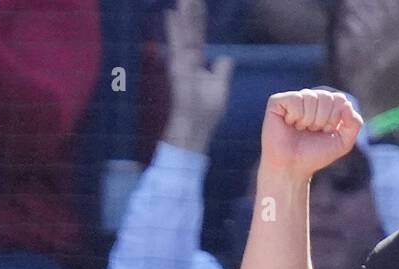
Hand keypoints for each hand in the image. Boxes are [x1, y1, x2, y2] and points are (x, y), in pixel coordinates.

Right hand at [163, 0, 233, 153]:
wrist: (196, 127)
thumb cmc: (206, 111)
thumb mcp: (220, 87)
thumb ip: (222, 70)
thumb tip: (226, 57)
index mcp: (197, 62)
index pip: (198, 36)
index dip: (198, 20)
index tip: (197, 3)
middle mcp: (187, 59)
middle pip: (190, 31)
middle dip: (190, 13)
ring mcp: (182, 63)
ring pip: (183, 34)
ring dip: (183, 16)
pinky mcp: (179, 69)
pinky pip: (178, 46)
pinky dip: (175, 30)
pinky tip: (172, 14)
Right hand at [259, 89, 362, 180]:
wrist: (293, 166)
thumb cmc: (315, 154)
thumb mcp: (343, 142)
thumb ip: (354, 124)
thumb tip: (348, 104)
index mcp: (326, 105)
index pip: (340, 99)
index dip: (335, 119)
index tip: (326, 131)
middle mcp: (310, 98)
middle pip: (326, 96)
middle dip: (323, 119)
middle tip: (312, 131)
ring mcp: (294, 98)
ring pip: (311, 97)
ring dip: (308, 120)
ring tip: (300, 129)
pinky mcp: (277, 101)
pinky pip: (295, 100)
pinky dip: (295, 117)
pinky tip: (289, 124)